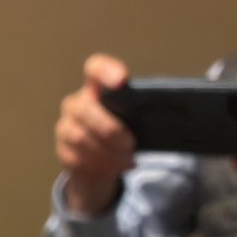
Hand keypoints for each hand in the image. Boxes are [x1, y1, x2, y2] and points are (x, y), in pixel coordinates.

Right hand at [55, 54, 135, 214]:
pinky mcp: (63, 152)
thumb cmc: (122, 135)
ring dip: (108, 152)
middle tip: (132, 144)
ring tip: (129, 160)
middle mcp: (75, 104)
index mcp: (95, 87)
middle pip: (86, 110)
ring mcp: (65, 128)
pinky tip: (118, 167)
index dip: (106, 72)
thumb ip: (142, 110)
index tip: (123, 81)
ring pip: (82, 139)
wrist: (99, 166)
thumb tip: (173, 111)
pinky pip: (78, 159)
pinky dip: (101, 165)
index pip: (94, 69)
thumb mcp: (133, 119)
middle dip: (111, 130)